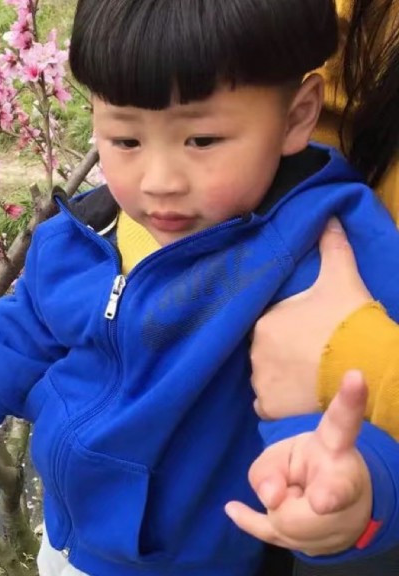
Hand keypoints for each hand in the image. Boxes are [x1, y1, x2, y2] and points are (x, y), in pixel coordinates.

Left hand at [226, 371, 371, 556]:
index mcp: (334, 446)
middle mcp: (341, 478)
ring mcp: (335, 515)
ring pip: (285, 519)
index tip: (354, 376)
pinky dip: (250, 520)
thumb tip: (271, 498)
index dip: (348, 404)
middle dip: (288, 494)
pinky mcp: (320, 540)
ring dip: (279, 509)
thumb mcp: (284, 454)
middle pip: (303, 492)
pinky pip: (274, 534)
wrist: (340, 508)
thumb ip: (268, 468)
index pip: (341, 422)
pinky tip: (232, 508)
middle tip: (300, 490)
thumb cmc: (308, 467)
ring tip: (294, 497)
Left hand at [251, 217, 371, 418]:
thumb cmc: (353, 322)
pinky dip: (279, 403)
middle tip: (313, 358)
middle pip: (267, 351)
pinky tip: (299, 398)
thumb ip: (332, 247)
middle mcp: (253, 351)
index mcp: (264, 320)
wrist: (371, 370)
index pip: (270, 324)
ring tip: (309, 380)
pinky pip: (268, 405)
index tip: (310, 336)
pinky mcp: (270, 408)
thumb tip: (329, 216)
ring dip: (282, 378)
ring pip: (266, 377)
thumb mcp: (343, 279)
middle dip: (284, 354)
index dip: (290, 330)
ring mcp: (260, 382)